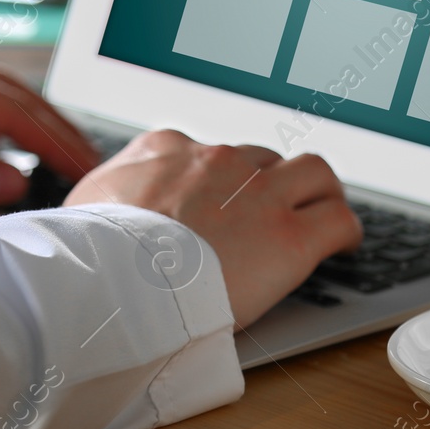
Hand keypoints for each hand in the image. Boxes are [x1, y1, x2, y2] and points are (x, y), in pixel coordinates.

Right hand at [63, 130, 360, 324]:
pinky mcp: (289, 235)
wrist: (115, 279)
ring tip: (321, 215)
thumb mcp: (85, 207)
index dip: (219, 180)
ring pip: (312, 173)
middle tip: (269, 214)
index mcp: (166, 149)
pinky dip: (345, 229)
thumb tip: (94, 212)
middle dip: (267, 185)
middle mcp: (217, 161)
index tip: (219, 203)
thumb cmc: (91, 253)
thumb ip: (104, 197)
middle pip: (260, 160)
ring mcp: (258, 193)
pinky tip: (344, 244)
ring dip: (318, 194)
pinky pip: (338, 219)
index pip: (205, 152)